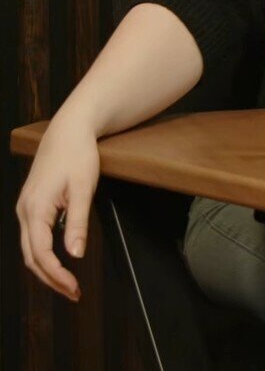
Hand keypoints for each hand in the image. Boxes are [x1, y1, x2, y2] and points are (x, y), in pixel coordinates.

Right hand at [16, 117, 99, 300]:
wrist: (69, 129)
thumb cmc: (78, 154)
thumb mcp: (83, 188)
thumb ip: (77, 222)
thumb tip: (75, 255)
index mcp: (35, 209)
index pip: (41, 254)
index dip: (56, 275)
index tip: (74, 287)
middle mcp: (24, 211)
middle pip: (31, 256)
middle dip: (51, 278)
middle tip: (73, 292)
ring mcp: (25, 207)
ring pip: (30, 248)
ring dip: (47, 268)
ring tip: (68, 282)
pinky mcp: (32, 204)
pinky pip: (33, 236)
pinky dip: (44, 253)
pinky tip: (60, 260)